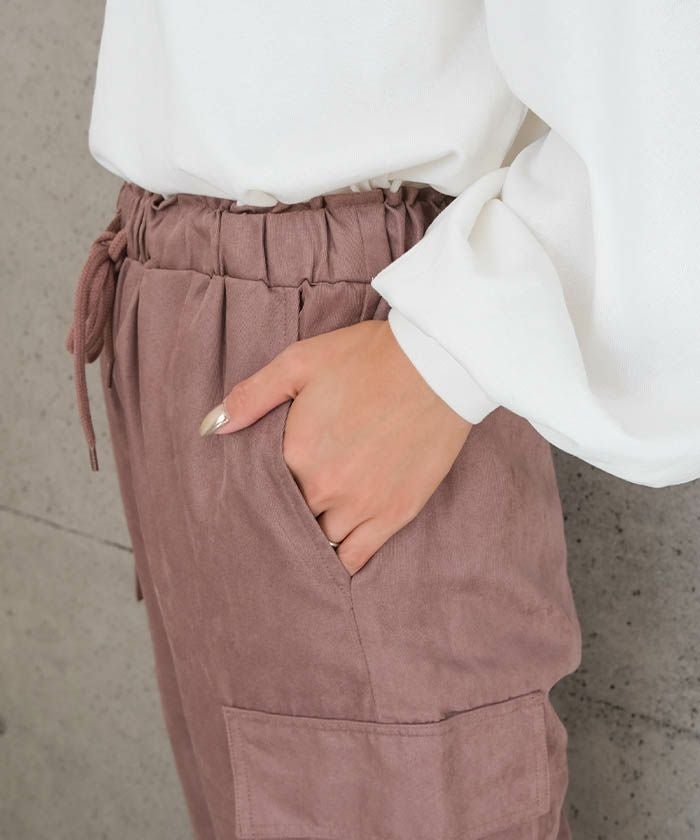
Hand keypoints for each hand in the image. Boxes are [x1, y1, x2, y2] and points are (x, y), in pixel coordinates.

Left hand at [199, 319, 471, 574]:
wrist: (437, 366)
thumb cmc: (367, 359)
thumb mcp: (301, 362)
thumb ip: (252, 396)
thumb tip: (211, 428)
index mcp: (295, 453)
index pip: (261, 490)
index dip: (258, 492)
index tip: (257, 493)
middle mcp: (323, 487)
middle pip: (288, 518)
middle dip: (281, 517)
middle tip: (276, 518)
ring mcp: (361, 505)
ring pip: (319, 541)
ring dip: (309, 538)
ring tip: (301, 536)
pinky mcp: (394, 514)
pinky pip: (356, 557)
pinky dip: (340, 563)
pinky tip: (330, 562)